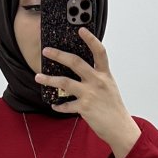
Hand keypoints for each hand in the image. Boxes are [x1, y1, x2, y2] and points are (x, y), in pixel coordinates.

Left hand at [36, 28, 141, 157]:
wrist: (120, 127)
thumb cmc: (113, 107)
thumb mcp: (109, 87)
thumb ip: (97, 77)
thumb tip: (80, 70)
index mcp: (105, 74)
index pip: (99, 52)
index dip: (90, 39)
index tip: (81, 29)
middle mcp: (98, 81)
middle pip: (76, 62)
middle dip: (59, 55)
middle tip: (46, 51)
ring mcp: (90, 94)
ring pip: (65, 82)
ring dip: (49, 79)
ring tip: (38, 77)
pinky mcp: (84, 108)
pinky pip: (66, 105)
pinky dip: (59, 105)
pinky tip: (54, 105)